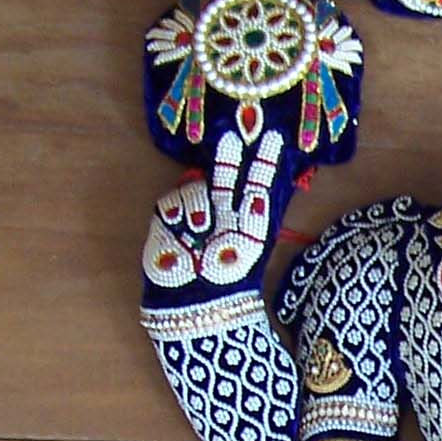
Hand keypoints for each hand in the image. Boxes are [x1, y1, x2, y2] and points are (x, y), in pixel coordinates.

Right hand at [141, 127, 284, 290]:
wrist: (195, 302)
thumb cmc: (231, 278)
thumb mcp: (254, 242)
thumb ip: (257, 209)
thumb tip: (259, 181)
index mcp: (246, 217)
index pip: (256, 182)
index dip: (264, 161)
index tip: (275, 138)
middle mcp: (220, 210)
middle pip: (225, 175)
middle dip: (228, 157)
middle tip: (231, 138)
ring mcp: (192, 211)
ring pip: (196, 188)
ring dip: (199, 206)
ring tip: (201, 233)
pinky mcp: (166, 216)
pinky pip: (172, 200)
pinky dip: (178, 212)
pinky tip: (183, 232)